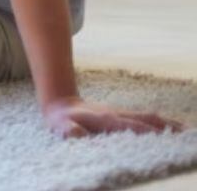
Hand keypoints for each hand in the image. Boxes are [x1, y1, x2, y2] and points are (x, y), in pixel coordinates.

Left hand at [43, 96, 184, 137]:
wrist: (62, 105)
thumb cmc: (62, 120)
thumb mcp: (61, 126)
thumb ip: (69, 131)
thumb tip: (77, 135)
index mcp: (105, 119)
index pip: (130, 126)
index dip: (145, 132)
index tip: (162, 139)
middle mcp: (118, 114)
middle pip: (146, 120)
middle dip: (166, 128)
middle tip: (185, 136)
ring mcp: (123, 113)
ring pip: (149, 117)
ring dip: (168, 124)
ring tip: (186, 133)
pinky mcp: (125, 115)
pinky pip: (147, 118)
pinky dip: (163, 123)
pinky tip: (174, 129)